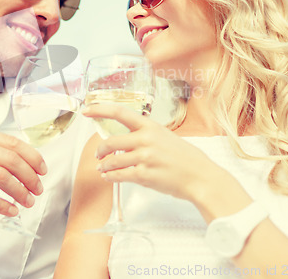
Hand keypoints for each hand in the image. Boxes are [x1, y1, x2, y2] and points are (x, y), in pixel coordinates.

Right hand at [0, 127, 46, 217]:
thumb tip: (28, 164)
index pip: (13, 143)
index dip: (32, 157)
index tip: (43, 170)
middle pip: (11, 159)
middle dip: (30, 176)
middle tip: (38, 189)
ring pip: (2, 177)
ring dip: (20, 191)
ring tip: (28, 201)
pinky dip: (3, 205)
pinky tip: (11, 210)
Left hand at [83, 103, 223, 202]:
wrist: (200, 176)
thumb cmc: (184, 157)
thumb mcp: (165, 136)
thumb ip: (144, 135)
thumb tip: (123, 138)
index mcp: (150, 126)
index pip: (120, 112)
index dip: (100, 109)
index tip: (86, 110)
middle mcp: (146, 139)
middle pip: (111, 141)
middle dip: (100, 150)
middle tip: (98, 155)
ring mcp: (145, 157)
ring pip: (112, 160)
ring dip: (103, 165)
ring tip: (102, 168)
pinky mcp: (144, 175)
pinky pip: (119, 175)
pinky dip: (110, 177)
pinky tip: (109, 177)